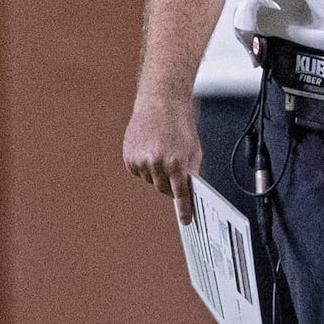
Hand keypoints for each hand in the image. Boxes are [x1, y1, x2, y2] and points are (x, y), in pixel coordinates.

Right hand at [123, 92, 202, 223]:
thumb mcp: (194, 149)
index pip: (181, 193)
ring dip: (157, 172)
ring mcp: (141, 162)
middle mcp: (157, 164)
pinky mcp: (129, 158)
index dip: (184, 208)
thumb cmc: (180, 124)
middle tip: (173, 169)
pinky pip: (138, 172)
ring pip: (150, 180)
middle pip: (163, 189)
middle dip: (170, 184)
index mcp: (177, 163)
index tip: (186, 220)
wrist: (161, 103)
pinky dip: (144, 166)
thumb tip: (192, 192)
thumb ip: (192, 171)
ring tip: (162, 150)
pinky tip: (150, 149)